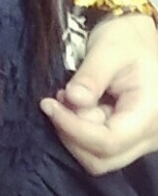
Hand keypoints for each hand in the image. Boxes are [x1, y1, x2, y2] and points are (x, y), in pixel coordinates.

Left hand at [40, 13, 157, 174]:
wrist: (138, 37)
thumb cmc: (125, 38)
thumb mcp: (107, 50)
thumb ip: (91, 77)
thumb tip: (72, 99)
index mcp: (149, 114)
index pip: (108, 142)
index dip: (73, 129)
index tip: (48, 105)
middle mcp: (150, 136)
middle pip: (102, 158)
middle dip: (71, 133)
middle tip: (55, 102)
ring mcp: (141, 140)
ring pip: (99, 157)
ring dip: (74, 132)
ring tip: (66, 99)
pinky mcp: (129, 136)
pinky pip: (100, 146)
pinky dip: (81, 129)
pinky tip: (76, 104)